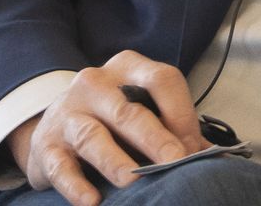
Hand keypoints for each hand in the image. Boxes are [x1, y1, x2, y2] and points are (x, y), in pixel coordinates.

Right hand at [6, 50, 208, 205]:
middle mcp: (94, 84)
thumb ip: (174, 128)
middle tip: (174, 163)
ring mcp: (67, 113)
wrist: (51, 126)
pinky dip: (76, 185)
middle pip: (128, 110)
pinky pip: (61, 166)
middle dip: (154, 138)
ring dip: (115, 160)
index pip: (161, 80)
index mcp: (127, 68)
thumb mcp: (140, 109)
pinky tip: (92, 201)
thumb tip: (214, 156)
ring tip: (132, 181)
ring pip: (91, 136)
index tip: (193, 148)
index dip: (181, 113)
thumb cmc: (110, 119)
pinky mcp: (46, 145)